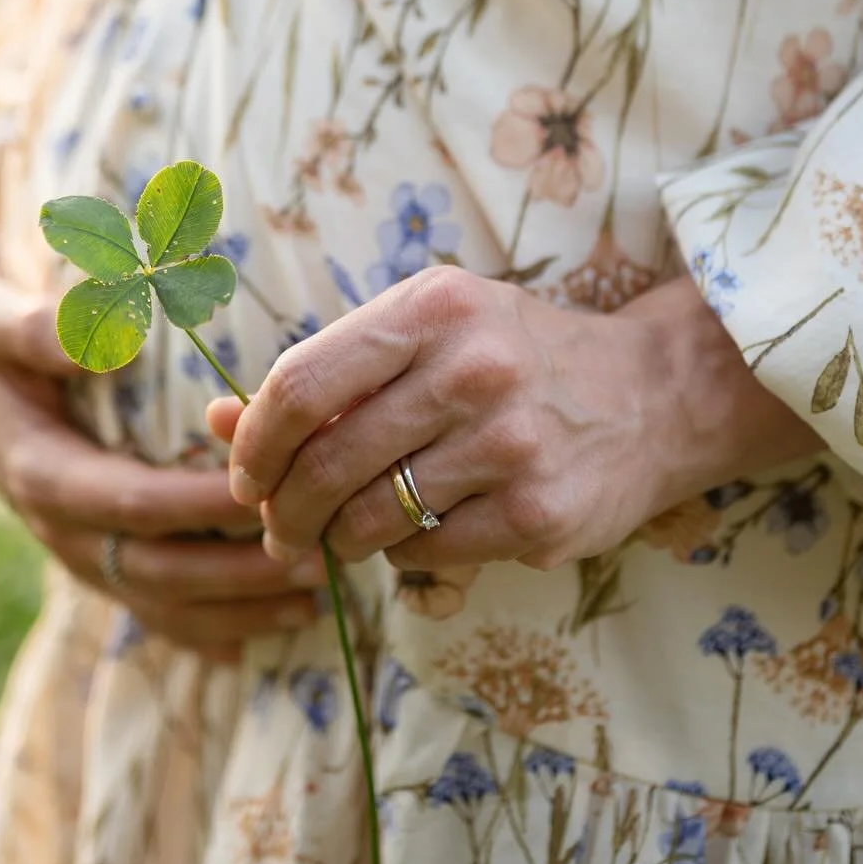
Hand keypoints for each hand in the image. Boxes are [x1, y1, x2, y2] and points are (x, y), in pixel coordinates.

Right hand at [0, 278, 326, 658]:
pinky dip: (215, 631)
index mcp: (41, 472)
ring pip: (163, 602)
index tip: (258, 491)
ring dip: (238, 608)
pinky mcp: (98, 563)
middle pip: (155, 569)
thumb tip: (110, 347)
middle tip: (313, 558)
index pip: (128, 501)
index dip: (193, 504)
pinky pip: (156, 612)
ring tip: (315, 598)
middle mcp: (61, 530)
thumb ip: (36, 332)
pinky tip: (274, 631)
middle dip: (235, 571)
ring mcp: (80, 555)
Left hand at [211, 267, 819, 573]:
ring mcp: (509, 444)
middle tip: (280, 531)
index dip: (253, 442)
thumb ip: (326, 375)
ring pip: (372, 519)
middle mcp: (471, 368)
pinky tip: (415, 538)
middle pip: (327, 462)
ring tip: (340, 539)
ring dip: (338, 541)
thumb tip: (210, 420)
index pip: (301, 383)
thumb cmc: (512, 356)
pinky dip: (404, 556)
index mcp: (432, 306)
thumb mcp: (425, 331)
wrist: (652, 393)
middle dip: (286, 511)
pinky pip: (428, 554)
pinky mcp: (539, 514)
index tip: (245, 475)